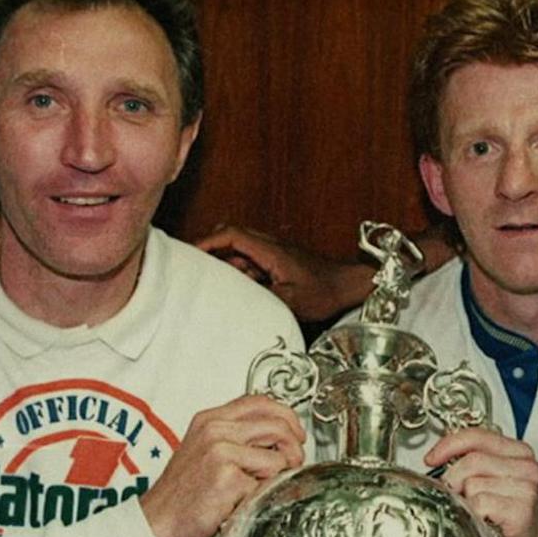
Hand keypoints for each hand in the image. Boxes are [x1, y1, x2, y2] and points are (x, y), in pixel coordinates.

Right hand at [139, 394, 304, 536]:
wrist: (156, 523)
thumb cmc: (181, 494)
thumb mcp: (204, 451)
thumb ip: (237, 438)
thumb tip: (280, 438)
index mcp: (210, 420)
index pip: (260, 402)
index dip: (286, 416)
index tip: (295, 434)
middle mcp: (215, 430)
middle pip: (277, 425)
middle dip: (294, 448)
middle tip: (292, 464)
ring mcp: (220, 453)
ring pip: (278, 457)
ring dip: (278, 476)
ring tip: (260, 489)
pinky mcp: (227, 479)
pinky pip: (266, 485)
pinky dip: (261, 497)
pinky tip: (242, 503)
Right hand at [194, 224, 370, 322]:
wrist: (348, 286)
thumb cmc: (323, 292)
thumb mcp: (288, 301)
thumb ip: (259, 296)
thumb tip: (233, 297)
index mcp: (270, 250)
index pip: (231, 235)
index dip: (207, 241)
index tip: (189, 252)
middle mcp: (270, 246)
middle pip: (231, 237)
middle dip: (210, 249)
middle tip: (192, 264)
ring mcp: (274, 252)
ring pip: (241, 250)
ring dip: (226, 262)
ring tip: (210, 281)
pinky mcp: (279, 261)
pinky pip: (252, 260)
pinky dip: (239, 270)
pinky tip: (236, 288)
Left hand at [424, 428, 537, 536]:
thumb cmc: (503, 515)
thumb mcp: (487, 479)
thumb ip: (470, 462)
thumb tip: (435, 457)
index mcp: (518, 452)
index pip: (477, 436)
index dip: (448, 445)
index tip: (432, 459)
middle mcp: (526, 467)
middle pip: (471, 460)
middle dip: (453, 480)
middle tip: (457, 497)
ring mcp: (526, 488)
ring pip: (473, 484)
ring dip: (466, 502)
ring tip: (476, 512)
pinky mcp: (521, 510)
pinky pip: (480, 504)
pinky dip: (474, 515)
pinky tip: (483, 522)